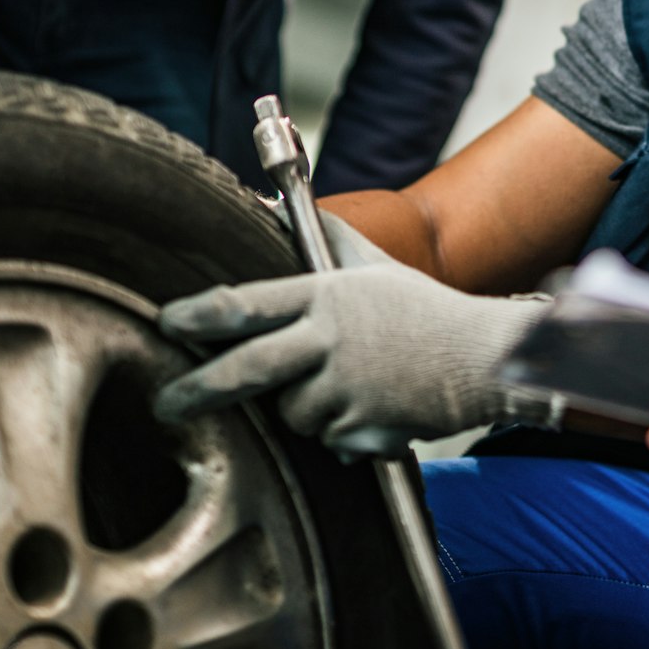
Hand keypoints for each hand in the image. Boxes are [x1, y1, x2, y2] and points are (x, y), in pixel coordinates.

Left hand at [153, 259, 560, 454]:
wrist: (484, 357)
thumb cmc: (426, 311)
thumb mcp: (376, 268)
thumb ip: (330, 241)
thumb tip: (276, 207)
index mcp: (326, 296)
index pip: (245, 303)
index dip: (197, 315)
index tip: (166, 323)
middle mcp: (329, 340)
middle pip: (245, 370)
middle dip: (196, 390)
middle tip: (165, 403)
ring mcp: (345, 387)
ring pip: (291, 413)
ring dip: (305, 408)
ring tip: (347, 387)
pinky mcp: (362, 427)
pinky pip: (329, 440)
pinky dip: (342, 432)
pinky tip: (372, 410)